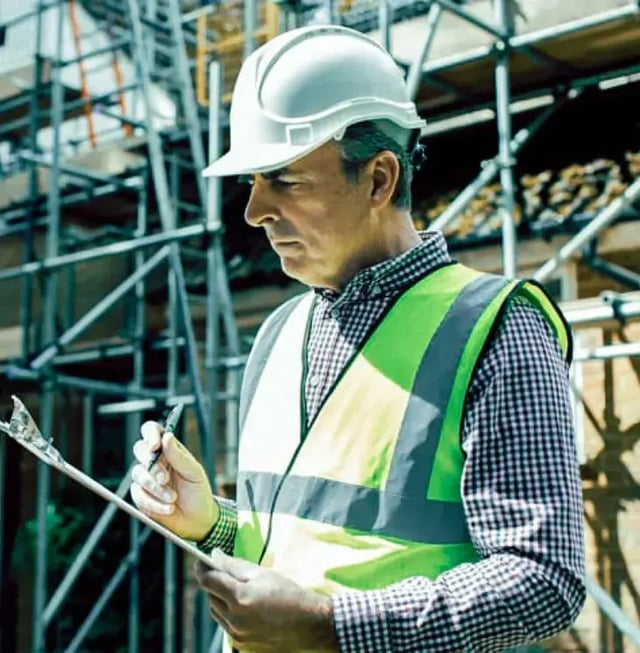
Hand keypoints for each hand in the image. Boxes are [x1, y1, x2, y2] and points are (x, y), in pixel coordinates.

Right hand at [130, 421, 217, 540]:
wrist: (197, 519)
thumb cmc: (198, 492)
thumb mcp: (194, 472)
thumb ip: (179, 455)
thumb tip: (167, 437)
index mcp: (169, 450)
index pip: (152, 431)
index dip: (150, 435)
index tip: (155, 446)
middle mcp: (155, 461)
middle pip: (140, 450)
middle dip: (152, 466)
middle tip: (165, 479)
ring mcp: (146, 478)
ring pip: (138, 474)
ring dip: (156, 489)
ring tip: (172, 498)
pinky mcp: (141, 496)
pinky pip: (138, 495)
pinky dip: (154, 503)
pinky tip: (168, 508)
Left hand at [194, 550, 337, 652]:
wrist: (309, 624)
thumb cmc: (288, 593)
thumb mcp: (262, 573)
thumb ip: (234, 565)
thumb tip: (214, 556)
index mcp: (240, 598)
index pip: (208, 581)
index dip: (202, 569)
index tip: (200, 561)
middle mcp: (235, 620)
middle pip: (210, 597)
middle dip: (214, 583)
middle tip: (224, 573)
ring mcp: (237, 636)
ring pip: (217, 613)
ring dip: (221, 600)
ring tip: (238, 591)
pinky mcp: (242, 646)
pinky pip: (227, 626)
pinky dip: (230, 615)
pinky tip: (247, 608)